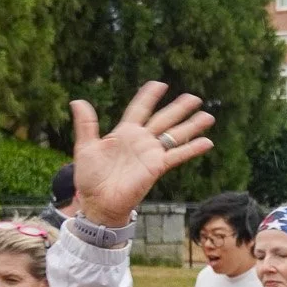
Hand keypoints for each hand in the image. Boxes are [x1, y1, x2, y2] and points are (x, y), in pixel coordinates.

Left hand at [68, 83, 214, 228]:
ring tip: (208, 116)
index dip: (149, 96)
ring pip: (175, 135)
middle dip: (179, 108)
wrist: (98, 202)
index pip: (140, 109)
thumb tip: (78, 101)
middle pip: (164, 119)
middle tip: (195, 97)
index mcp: (124, 133)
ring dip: (192, 126)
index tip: (160, 84)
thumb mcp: (85, 148)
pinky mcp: (157, 167)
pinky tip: (207, 142)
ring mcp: (151, 154)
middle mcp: (141, 141)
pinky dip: (192, 149)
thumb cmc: (90, 178)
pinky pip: (178, 155)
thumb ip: (86, 125)